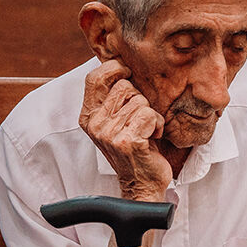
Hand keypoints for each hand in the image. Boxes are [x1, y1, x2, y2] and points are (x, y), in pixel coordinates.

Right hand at [79, 60, 170, 200]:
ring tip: (146, 132)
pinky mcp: (127, 141)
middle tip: (140, 119)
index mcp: (88, 116)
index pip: (94, 77)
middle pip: (125, 86)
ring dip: (151, 115)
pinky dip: (158, 125)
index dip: (115, 68)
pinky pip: (149, 114)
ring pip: (140, 100)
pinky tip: (153, 138)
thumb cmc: (135, 147)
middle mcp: (95, 124)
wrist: (141, 183)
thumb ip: (112, 98)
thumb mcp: (115, 122)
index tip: (129, 73)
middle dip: (140, 99)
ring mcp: (109, 133)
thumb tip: (118, 63)